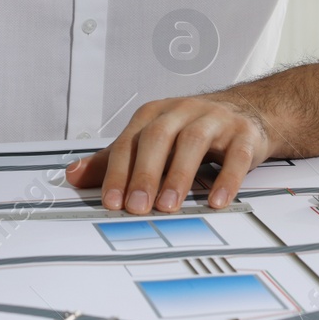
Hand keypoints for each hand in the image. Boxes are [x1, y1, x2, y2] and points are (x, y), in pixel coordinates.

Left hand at [63, 95, 272, 213]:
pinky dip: (226, 179)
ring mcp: (214, 120)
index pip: (129, 142)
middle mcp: (181, 112)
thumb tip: (73, 176)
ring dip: (178, 176)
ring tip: (168, 207)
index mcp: (154, 115)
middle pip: (157, 138)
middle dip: (144, 174)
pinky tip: (216, 201)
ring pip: (193, 143)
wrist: (245, 111)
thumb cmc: (190, 129)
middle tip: (136, 207)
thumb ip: (114, 160)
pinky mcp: (243, 134)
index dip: (118, 172)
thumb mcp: (150, 139)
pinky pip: (235, 155)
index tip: (111, 202)